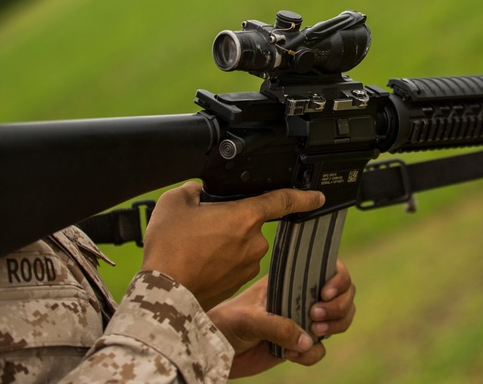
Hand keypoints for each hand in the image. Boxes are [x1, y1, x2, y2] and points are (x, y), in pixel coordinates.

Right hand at [141, 181, 324, 309]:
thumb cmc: (170, 248)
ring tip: (193, 247)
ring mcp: (248, 266)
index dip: (304, 197)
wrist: (164, 292)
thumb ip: (194, 191)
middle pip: (249, 223)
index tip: (318, 197)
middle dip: (230, 221)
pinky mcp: (237, 283)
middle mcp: (254, 242)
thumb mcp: (175, 202)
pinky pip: (233, 264)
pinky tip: (197, 262)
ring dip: (224, 243)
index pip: (283, 200)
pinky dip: (219, 262)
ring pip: (240, 245)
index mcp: (246, 216)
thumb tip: (199, 194)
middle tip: (200, 227)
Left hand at [208, 259, 356, 378]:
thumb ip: (276, 326)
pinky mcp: (300, 345)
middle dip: (339, 306)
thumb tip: (308, 339)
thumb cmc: (227, 322)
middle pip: (345, 293)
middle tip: (316, 316)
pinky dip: (312, 353)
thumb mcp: (248, 318)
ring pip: (341, 319)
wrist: (216, 349)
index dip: (338, 278)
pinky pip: (320, 349)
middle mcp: (303, 295)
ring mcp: (304, 319)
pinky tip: (290, 355)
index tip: (325, 292)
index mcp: (292, 278)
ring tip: (312, 333)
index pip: (328, 267)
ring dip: (335, 327)